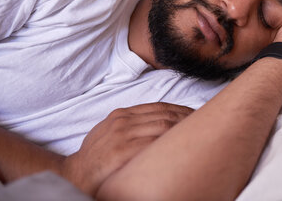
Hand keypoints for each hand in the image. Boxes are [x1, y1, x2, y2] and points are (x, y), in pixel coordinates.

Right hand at [61, 102, 193, 195]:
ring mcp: (121, 135)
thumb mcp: (111, 134)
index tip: (199, 114)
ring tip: (201, 133)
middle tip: (208, 124)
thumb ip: (133, 126)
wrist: (73, 175)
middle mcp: (123, 121)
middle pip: (165, 114)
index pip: (160, 107)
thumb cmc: (96, 158)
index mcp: (122, 115)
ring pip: (163, 125)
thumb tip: (161, 124)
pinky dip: (170, 141)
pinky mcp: (121, 151)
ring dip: (184, 128)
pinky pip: (152, 142)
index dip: (182, 109)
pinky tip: (183, 144)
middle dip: (188, 118)